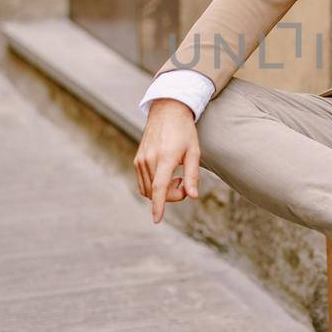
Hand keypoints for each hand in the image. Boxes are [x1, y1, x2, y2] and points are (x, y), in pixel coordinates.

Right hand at [134, 100, 200, 223]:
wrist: (167, 111)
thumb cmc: (184, 131)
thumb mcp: (194, 151)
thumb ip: (193, 175)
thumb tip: (193, 196)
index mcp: (165, 158)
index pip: (159, 188)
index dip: (159, 206)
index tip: (157, 220)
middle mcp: (149, 159)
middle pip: (156, 192)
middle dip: (172, 196)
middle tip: (185, 184)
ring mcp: (140, 160)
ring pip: (147, 190)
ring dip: (163, 192)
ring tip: (177, 178)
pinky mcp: (137, 159)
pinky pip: (143, 182)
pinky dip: (155, 186)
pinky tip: (167, 175)